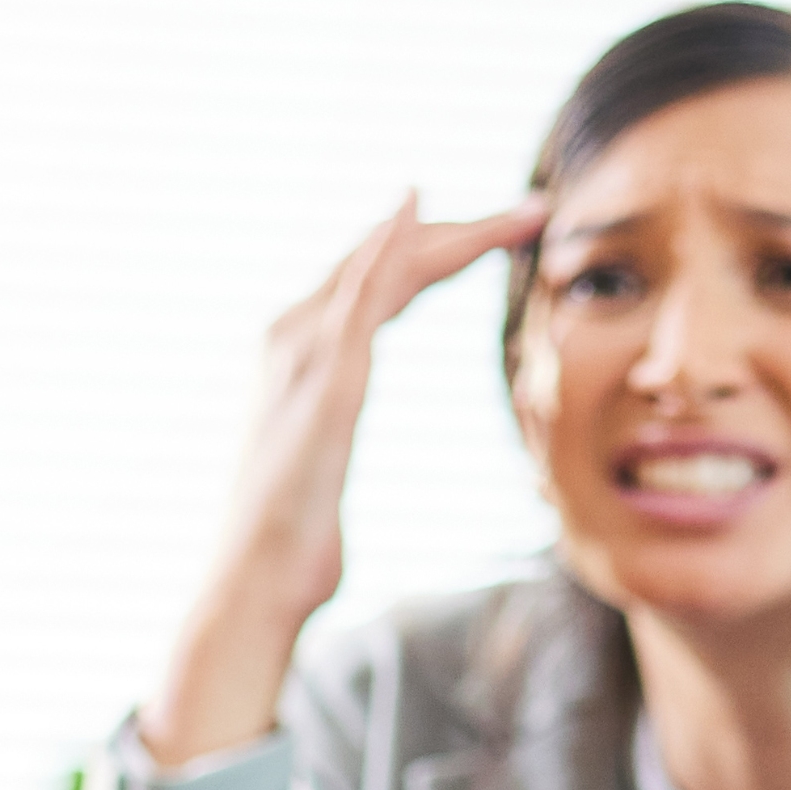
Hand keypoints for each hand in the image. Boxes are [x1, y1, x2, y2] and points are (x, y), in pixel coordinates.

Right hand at [148, 190, 547, 764]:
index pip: (383, 286)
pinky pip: (361, 293)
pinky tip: (418, 209)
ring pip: (388, 264)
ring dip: (457, 233)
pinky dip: (389, 246)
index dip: (442, 256)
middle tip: (534, 212)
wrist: (256, 580)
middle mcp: (296, 337)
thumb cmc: (293, 546)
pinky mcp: (325, 375)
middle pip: (389, 261)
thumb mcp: (324, 481)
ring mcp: (307, 351)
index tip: (503, 239)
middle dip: (464, 233)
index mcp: (305, 357)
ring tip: (522, 214)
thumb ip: (331, 450)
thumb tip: (328, 473)